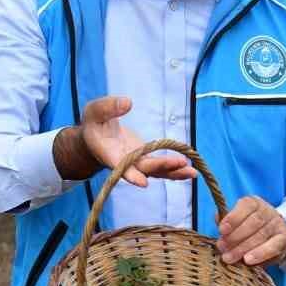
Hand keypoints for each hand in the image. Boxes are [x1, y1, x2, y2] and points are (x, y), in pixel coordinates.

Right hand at [79, 95, 195, 187]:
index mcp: (109, 153)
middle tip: (180, 162)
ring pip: (156, 171)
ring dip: (173, 172)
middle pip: (144, 168)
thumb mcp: (94, 111)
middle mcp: (124, 162)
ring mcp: (137, 163)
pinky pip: (161, 167)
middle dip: (162, 166)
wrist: (95, 137)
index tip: (142, 182)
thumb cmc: (93, 124)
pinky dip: (174, 169)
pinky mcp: (145, 159)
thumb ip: (108, 107)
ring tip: (192, 173)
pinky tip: (191, 171)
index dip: (131, 175)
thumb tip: (128, 102)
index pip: (120, 166)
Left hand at [217, 196, 285, 266]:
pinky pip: (273, 247)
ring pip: (261, 235)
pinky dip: (260, 254)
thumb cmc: (248, 228)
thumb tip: (217, 218)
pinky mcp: (284, 239)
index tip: (222, 230)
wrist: (272, 236)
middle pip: (253, 222)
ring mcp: (277, 225)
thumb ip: (227, 220)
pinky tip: (248, 260)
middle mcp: (268, 211)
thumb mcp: (237, 221)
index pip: (246, 206)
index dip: (233, 218)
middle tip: (222, 248)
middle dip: (235, 237)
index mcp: (254, 203)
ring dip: (243, 248)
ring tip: (229, 257)